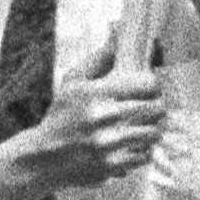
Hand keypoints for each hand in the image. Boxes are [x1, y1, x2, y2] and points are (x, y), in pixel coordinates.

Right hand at [0, 62, 167, 199]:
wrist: (43, 158)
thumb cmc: (61, 117)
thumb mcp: (72, 84)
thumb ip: (98, 60)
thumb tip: (119, 35)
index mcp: (95, 93)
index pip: (148, 84)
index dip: (154, 86)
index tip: (150, 89)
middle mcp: (103, 117)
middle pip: (156, 108)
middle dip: (156, 108)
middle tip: (151, 109)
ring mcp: (108, 143)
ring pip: (153, 133)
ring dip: (152, 130)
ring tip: (143, 127)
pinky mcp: (111, 164)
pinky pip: (144, 155)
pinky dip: (142, 151)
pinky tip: (132, 146)